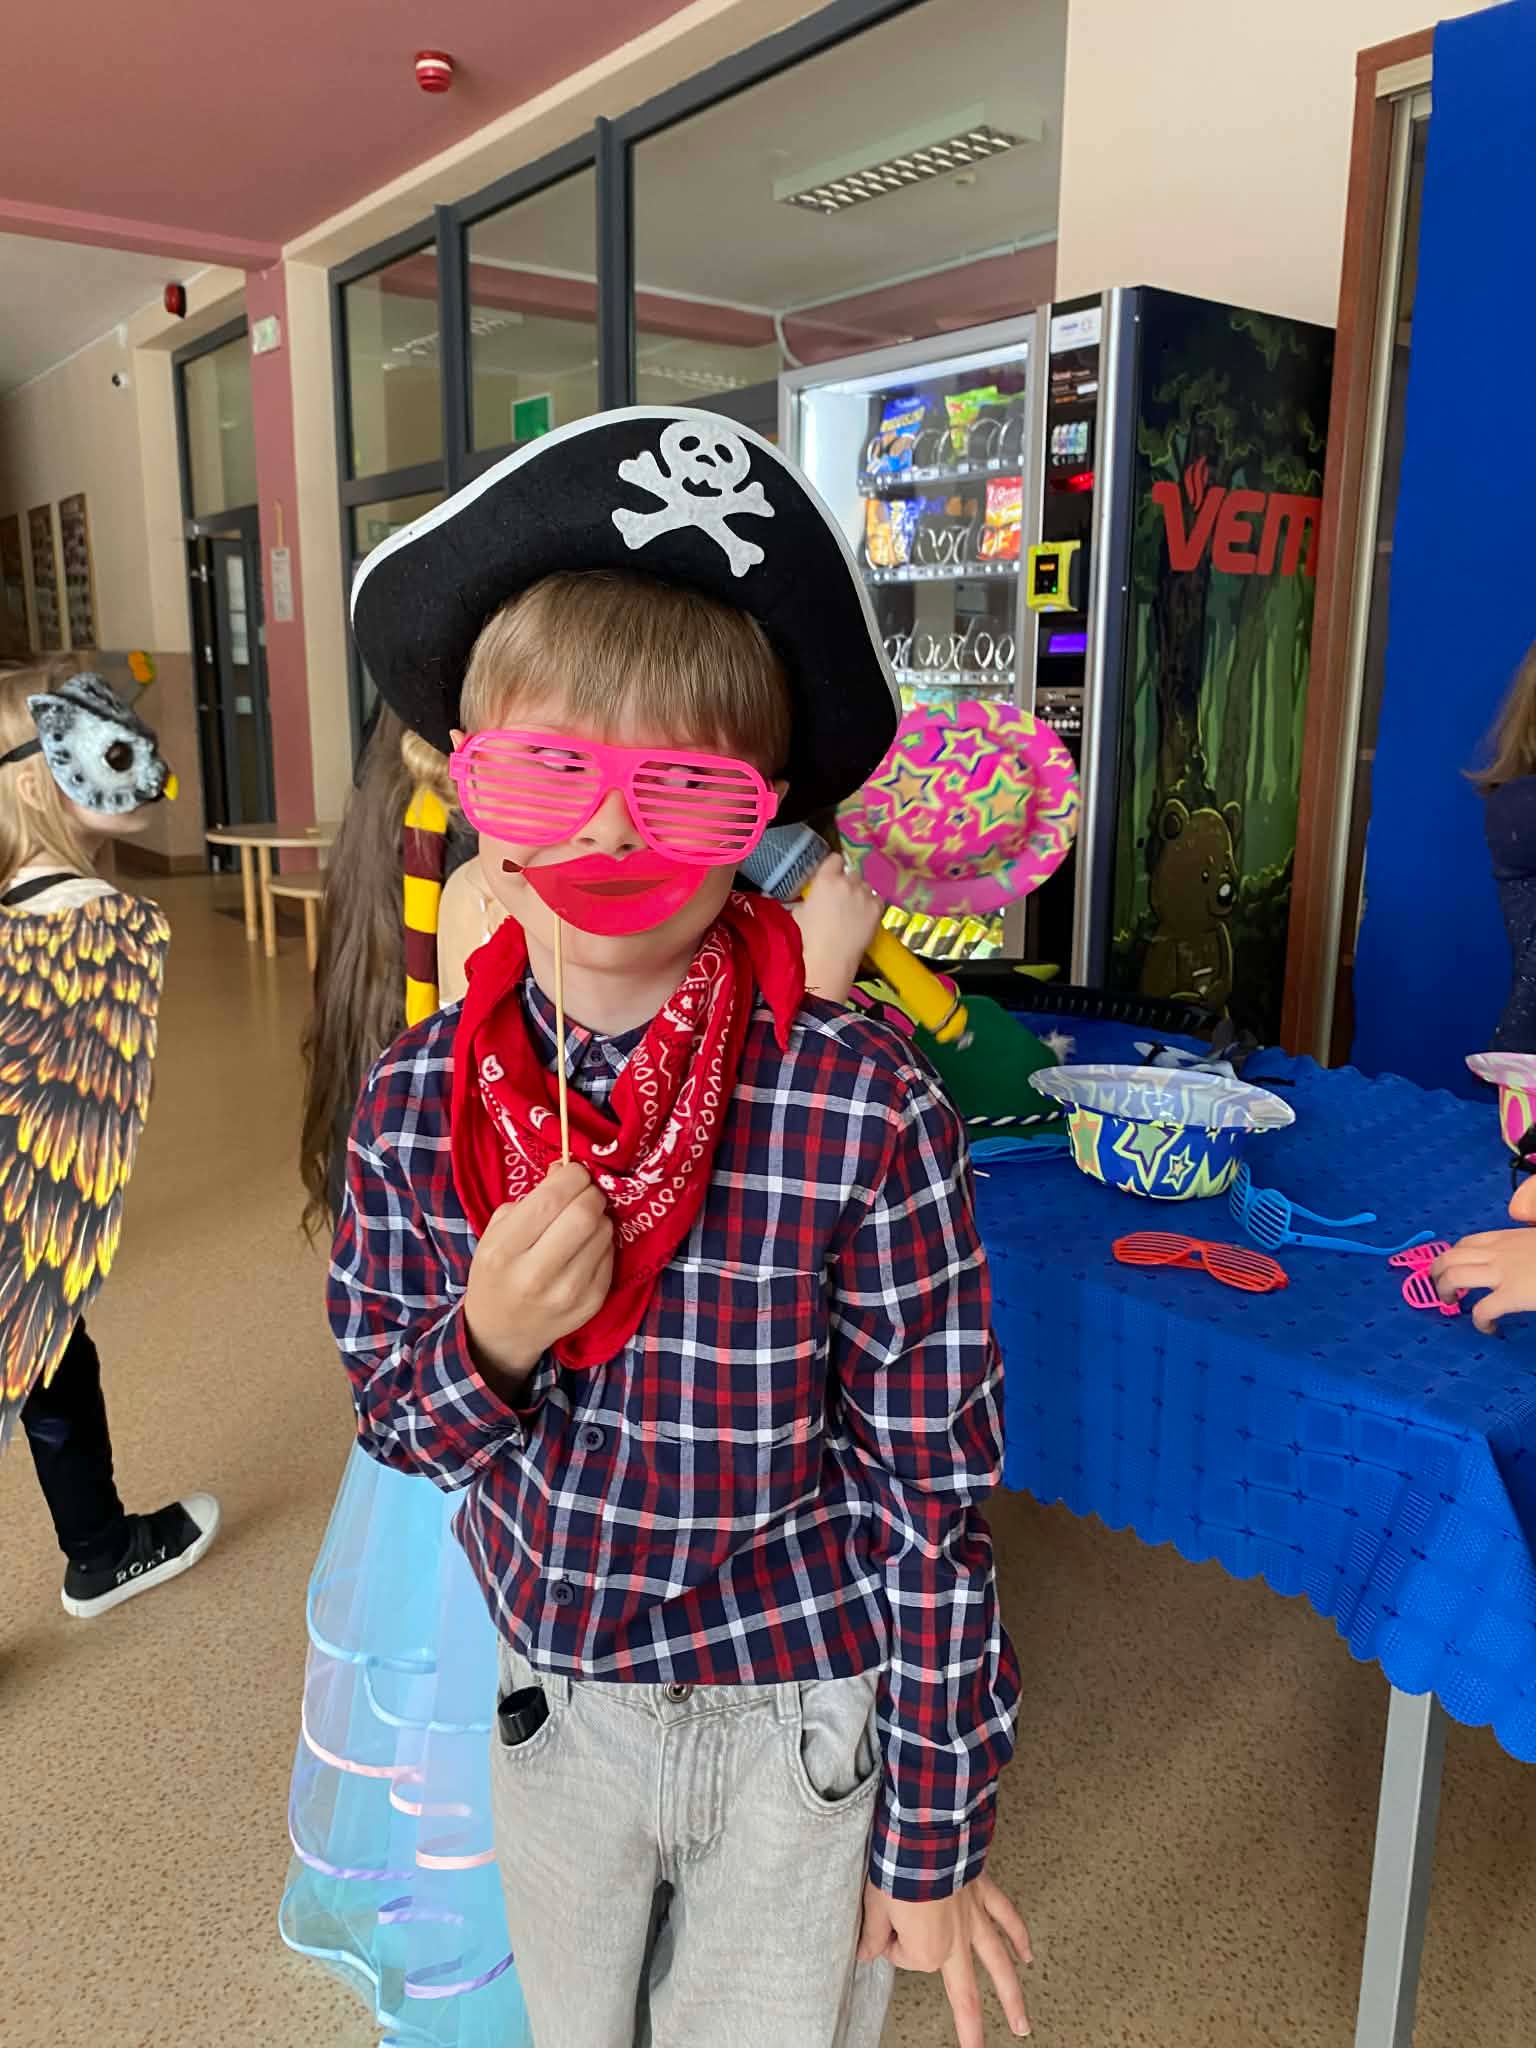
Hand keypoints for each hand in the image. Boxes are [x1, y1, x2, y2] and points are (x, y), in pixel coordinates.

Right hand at [463, 1163, 612, 1388]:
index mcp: (504, 1251)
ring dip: (599, 1216)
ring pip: (604, 1232)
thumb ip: (531, 1199)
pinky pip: (611, 1255)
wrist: (503, 1332)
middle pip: (585, 1214)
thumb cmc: (497, 1273)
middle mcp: (536, 1275)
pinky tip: (587, 1246)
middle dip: (590, 1193)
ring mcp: (568, 1293)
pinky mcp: (592, 1304)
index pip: (551, 1199)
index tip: (573, 1171)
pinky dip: (603, 1242)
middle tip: (585, 1192)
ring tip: (584, 1221)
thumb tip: (567, 1168)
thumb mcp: (497, 1233)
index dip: (572, 1175)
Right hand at [791, 854, 883, 1001]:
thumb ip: (807, 898)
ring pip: (865, 886)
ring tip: (853, 911)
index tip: (831, 877)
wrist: (828, 961)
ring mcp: (865, 895)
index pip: (834, 859)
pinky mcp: (878, 909)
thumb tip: (810, 899)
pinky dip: (871, 905)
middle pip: (852, 873)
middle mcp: (847, 882)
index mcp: (825, 879)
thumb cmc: (806, 939)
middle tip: (840, 900)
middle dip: (846, 883)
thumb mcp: (798, 913)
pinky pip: (876, 899)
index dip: (833, 868)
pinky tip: (863, 918)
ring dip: (859, 894)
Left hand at [859, 1876, 1032, 2044]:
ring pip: (998, 1964)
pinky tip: (1027, 1954)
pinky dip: (1018, 1935)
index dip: (890, 1940)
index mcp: (927, 1950)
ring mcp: (973, 1919)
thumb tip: (866, 1952)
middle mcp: (955, 1942)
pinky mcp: (983, 1892)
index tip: (883, 1923)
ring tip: (1021, 2024)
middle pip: (966, 1994)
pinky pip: (1005, 1917)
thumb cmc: (897, 1869)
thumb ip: (873, 1933)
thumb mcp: (874, 1904)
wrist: (924, 1835)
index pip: (905, 1956)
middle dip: (972, 2028)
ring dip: (1011, 1997)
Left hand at [1432, 1227, 1535, 1331]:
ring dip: (1445, 1292)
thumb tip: (1513, 1220)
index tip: (1452, 1270)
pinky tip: (1488, 1328)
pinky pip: (1483, 1309)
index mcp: (1507, 1237)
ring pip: (1454, 1277)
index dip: (1452, 1258)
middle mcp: (1499, 1251)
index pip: (1466, 1243)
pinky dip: (1480, 1322)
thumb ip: (1523, 1228)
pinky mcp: (1513, 1294)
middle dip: (1436, 1274)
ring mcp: (1503, 1272)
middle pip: (1449, 1258)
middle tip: (1442, 1289)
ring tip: (1452, 1303)